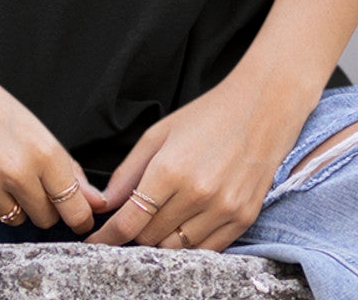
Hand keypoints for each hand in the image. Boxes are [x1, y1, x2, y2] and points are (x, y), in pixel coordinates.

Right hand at [0, 41, 105, 234]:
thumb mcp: (32, 125)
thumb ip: (65, 167)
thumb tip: (93, 203)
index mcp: (43, 150)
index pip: (74, 206)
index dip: (78, 216)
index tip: (77, 218)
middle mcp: (17, 172)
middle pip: (46, 218)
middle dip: (40, 204)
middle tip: (22, 176)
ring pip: (15, 222)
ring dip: (10, 205)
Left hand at [86, 74, 307, 251]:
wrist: (261, 109)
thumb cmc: (207, 116)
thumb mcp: (159, 134)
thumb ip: (129, 172)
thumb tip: (107, 203)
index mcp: (170, 169)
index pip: (130, 221)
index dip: (108, 236)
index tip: (95, 241)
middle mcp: (197, 194)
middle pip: (150, 237)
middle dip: (134, 232)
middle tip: (133, 218)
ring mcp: (223, 209)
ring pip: (176, 248)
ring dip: (161, 239)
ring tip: (159, 219)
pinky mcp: (243, 218)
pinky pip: (207, 249)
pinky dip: (189, 244)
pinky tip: (184, 225)